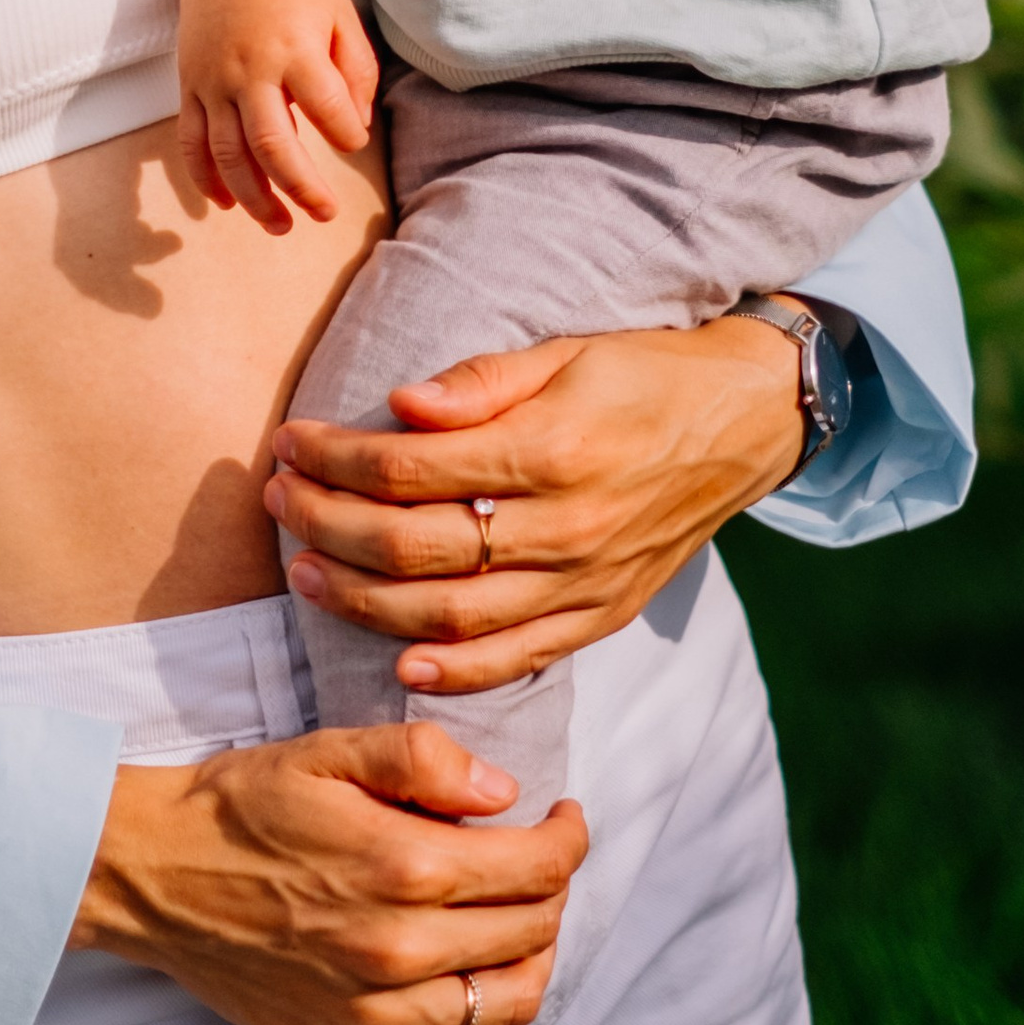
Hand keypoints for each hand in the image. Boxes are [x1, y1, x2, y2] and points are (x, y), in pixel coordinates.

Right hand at [73, 722, 587, 1024]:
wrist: (150, 873)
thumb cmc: (239, 806)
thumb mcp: (328, 751)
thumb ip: (422, 758)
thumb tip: (504, 793)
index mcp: (403, 866)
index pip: (538, 868)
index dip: (568, 839)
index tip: (562, 819)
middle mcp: (397, 948)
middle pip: (532, 933)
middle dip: (553, 891)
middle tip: (536, 863)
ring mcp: (370, 1012)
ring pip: (506, 1006)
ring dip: (536, 964)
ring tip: (522, 927)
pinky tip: (492, 1016)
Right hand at [173, 0, 379, 231]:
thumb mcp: (341, 13)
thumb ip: (358, 70)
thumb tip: (355, 128)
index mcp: (295, 47)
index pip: (328, 110)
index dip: (347, 135)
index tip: (353, 141)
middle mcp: (250, 68)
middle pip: (272, 145)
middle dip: (301, 188)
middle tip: (324, 214)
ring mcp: (213, 80)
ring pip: (227, 154)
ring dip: (254, 198)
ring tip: (281, 225)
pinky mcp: (189, 85)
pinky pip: (191, 141)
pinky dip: (205, 178)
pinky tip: (227, 204)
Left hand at [266, 314, 806, 692]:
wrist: (746, 423)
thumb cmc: (645, 375)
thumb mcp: (566, 352)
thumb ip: (480, 382)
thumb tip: (399, 407)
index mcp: (550, 448)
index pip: (410, 468)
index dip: (334, 458)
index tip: (289, 442)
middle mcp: (566, 525)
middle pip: (415, 547)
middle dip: (327, 525)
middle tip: (277, 500)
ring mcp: (585, 580)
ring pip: (450, 614)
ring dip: (362, 600)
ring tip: (304, 572)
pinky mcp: (602, 615)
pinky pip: (516, 659)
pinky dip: (452, 672)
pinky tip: (396, 662)